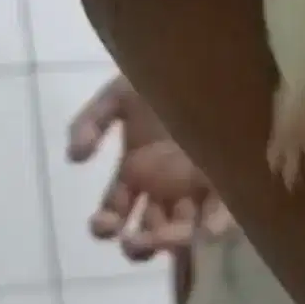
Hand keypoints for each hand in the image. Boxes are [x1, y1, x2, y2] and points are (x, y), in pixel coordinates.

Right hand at [69, 75, 230, 259]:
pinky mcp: (230, 178)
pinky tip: (208, 232)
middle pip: (150, 230)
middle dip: (140, 245)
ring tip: (165, 240)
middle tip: (137, 240)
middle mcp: (166, 186)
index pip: (116, 212)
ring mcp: (197, 186)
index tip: (105, 224)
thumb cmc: (163, 78)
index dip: (106, 226)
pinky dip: (216, 227)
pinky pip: (224, 213)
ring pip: (183, 231)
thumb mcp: (120, 94)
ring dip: (172, 244)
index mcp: (137, 171)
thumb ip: (92, 121)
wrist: (206, 58)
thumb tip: (75, 157)